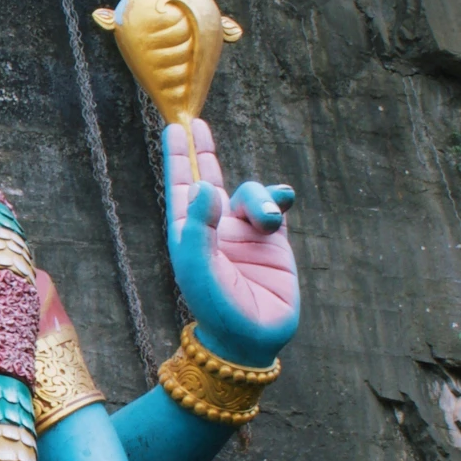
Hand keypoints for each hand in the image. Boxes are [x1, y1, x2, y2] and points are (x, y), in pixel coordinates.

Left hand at [165, 118, 298, 367]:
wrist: (249, 337)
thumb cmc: (215, 305)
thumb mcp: (198, 267)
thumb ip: (200, 225)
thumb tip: (204, 185)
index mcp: (189, 232)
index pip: (182, 185)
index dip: (179, 156)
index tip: (176, 128)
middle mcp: (214, 227)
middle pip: (208, 178)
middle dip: (202, 152)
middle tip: (195, 123)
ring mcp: (244, 232)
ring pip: (249, 192)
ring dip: (258, 198)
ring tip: (266, 223)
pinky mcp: (272, 241)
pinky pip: (275, 206)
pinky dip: (278, 198)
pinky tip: (283, 200)